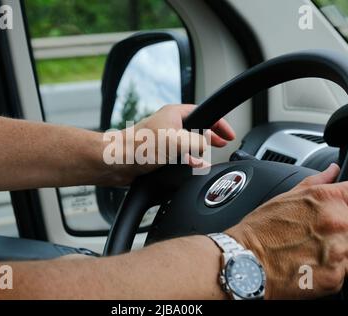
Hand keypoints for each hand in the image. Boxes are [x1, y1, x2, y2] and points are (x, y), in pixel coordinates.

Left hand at [115, 104, 234, 181]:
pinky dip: (187, 162)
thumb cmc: (139, 146)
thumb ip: (198, 143)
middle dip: (211, 137)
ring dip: (198, 153)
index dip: (219, 124)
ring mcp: (164, 140)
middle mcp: (170, 125)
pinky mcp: (158, 154)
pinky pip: (179, 157)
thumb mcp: (177, 141)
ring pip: (188, 145)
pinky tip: (191, 168)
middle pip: (198, 129)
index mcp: (175, 114)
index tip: (229, 134)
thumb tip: (206, 149)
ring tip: (206, 160)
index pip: (204, 114)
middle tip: (223, 143)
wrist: (117, 161)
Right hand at [226, 164, 347, 298]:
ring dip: (341, 257)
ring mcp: (338, 254)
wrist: (245, 261)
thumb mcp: (286, 197)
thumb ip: (316, 182)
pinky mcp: (333, 279)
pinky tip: (308, 267)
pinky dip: (329, 274)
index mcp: (326, 199)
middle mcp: (338, 225)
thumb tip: (333, 170)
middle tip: (336, 238)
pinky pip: (342, 277)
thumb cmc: (260, 229)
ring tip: (312, 254)